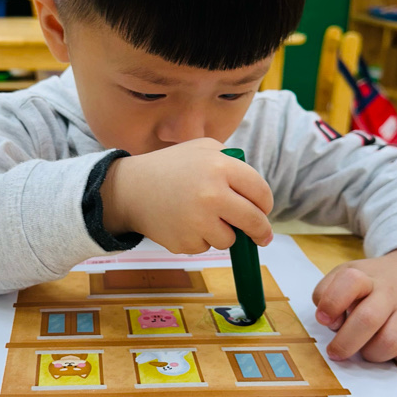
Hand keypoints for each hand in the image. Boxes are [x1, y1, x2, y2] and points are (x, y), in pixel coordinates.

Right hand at [100, 138, 273, 253]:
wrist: (131, 189)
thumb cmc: (171, 167)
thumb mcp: (203, 148)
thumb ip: (233, 163)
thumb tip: (259, 197)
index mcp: (221, 166)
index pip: (261, 192)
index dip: (265, 205)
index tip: (263, 211)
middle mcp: (212, 194)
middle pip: (254, 221)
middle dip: (260, 230)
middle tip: (261, 236)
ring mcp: (199, 221)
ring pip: (230, 239)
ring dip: (223, 233)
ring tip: (199, 215)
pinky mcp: (186, 242)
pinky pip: (206, 247)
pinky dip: (199, 239)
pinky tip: (182, 223)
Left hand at [312, 246, 396, 365]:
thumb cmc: (373, 282)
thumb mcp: (345, 275)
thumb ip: (327, 293)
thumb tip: (328, 321)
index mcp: (366, 276)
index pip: (349, 282)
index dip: (331, 304)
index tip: (324, 319)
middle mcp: (392, 291)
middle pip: (368, 319)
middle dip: (346, 343)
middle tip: (336, 352)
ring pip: (392, 342)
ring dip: (372, 354)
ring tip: (367, 350)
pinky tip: (394, 351)